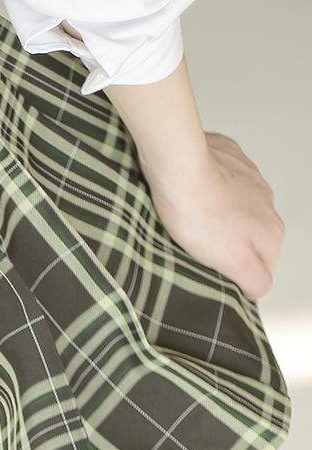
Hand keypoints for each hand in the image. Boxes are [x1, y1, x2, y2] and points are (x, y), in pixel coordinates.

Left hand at [146, 132, 284, 302]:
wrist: (178, 167)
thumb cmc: (200, 215)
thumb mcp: (233, 261)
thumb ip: (255, 279)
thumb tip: (260, 290)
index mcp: (272, 231)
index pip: (264, 268)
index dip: (239, 275)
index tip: (214, 273)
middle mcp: (268, 203)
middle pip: (251, 237)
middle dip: (228, 245)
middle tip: (198, 248)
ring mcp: (251, 178)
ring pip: (237, 209)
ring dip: (219, 217)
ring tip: (192, 220)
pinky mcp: (231, 159)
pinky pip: (223, 181)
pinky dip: (211, 189)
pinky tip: (192, 194)